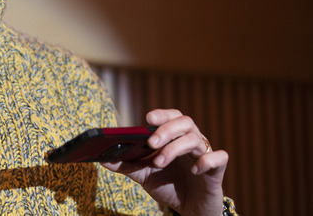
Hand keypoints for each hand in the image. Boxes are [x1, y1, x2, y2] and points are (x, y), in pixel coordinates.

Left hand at [101, 109, 228, 215]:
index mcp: (174, 138)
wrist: (189, 210)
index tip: (148, 119)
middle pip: (185, 122)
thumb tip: (100, 159)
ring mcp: (204, 155)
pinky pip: (219, 157)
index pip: (171, 116)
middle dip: (166, 130)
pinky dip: (207, 160)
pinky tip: (194, 170)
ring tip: (159, 162)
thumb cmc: (168, 186)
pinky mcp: (216, 171)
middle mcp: (191, 141)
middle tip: (151, 142)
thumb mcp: (143, 175)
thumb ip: (125, 165)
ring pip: (197, 139)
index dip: (161, 115)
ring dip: (176, 148)